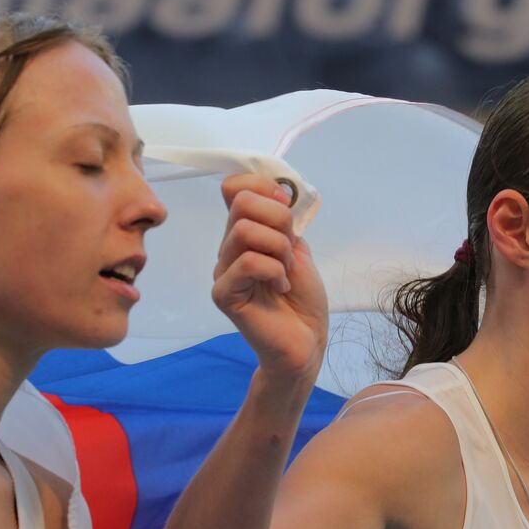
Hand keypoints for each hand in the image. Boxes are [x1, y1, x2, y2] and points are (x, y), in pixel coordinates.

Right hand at [212, 174, 328, 384]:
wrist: (305, 341)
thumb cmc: (302, 300)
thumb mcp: (298, 250)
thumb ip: (284, 222)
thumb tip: (279, 192)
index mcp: (244, 234)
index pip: (234, 187)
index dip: (263, 187)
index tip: (287, 208)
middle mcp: (228, 249)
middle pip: (242, 202)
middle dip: (279, 220)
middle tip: (290, 251)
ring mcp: (222, 271)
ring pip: (244, 231)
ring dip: (279, 249)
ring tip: (286, 272)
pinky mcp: (224, 294)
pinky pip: (247, 262)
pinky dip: (274, 270)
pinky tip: (280, 287)